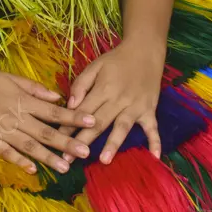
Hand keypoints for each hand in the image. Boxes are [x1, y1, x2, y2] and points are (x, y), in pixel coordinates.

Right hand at [0, 62, 97, 175]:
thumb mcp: (9, 77)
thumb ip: (34, 88)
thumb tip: (57, 97)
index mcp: (22, 99)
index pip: (53, 111)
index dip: (73, 117)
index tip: (92, 122)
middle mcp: (14, 115)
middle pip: (45, 131)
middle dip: (67, 142)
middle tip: (86, 152)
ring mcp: (0, 129)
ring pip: (28, 145)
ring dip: (47, 157)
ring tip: (65, 167)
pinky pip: (5, 152)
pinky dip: (18, 161)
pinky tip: (32, 170)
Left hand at [58, 37, 163, 164]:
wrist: (145, 51)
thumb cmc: (116, 60)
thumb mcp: (95, 66)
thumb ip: (81, 85)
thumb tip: (70, 105)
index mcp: (103, 88)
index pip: (82, 110)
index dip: (69, 125)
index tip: (56, 140)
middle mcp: (119, 99)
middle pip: (99, 122)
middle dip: (83, 141)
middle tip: (70, 160)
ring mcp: (136, 106)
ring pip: (122, 127)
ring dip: (113, 143)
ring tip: (104, 160)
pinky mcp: (149, 109)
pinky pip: (153, 127)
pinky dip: (155, 141)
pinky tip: (154, 157)